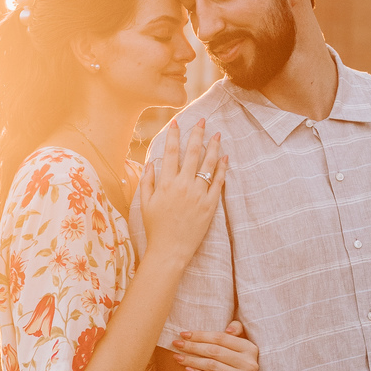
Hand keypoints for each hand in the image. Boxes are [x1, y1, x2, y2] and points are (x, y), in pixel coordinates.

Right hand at [139, 120, 225, 266]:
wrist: (170, 250)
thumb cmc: (155, 228)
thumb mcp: (145, 203)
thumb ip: (147, 181)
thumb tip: (151, 162)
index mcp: (166, 183)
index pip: (170, 153)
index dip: (173, 136)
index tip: (176, 122)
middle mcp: (183, 186)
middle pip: (192, 154)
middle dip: (197, 134)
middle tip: (203, 120)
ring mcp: (198, 195)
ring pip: (208, 165)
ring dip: (213, 147)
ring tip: (217, 134)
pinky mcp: (210, 205)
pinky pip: (218, 182)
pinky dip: (222, 168)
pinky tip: (224, 157)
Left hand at [170, 320, 257, 370]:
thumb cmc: (234, 363)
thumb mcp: (238, 346)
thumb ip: (236, 331)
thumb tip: (228, 329)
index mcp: (250, 348)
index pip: (221, 338)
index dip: (200, 335)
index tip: (183, 334)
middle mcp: (249, 364)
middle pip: (214, 351)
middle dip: (192, 347)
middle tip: (176, 344)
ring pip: (212, 366)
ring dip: (192, 361)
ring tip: (178, 357)